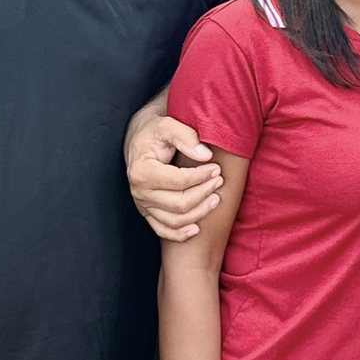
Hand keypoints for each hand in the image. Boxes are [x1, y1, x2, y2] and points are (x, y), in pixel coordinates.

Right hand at [129, 115, 223, 239]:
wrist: (140, 141)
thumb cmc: (155, 132)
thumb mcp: (168, 125)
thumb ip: (186, 137)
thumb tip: (206, 155)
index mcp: (142, 171)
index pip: (179, 181)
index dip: (201, 177)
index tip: (217, 169)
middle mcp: (139, 192)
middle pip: (179, 204)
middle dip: (204, 194)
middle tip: (219, 181)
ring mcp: (143, 205)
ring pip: (175, 220)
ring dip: (199, 213)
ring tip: (216, 199)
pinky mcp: (147, 213)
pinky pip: (163, 230)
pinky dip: (180, 234)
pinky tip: (196, 229)